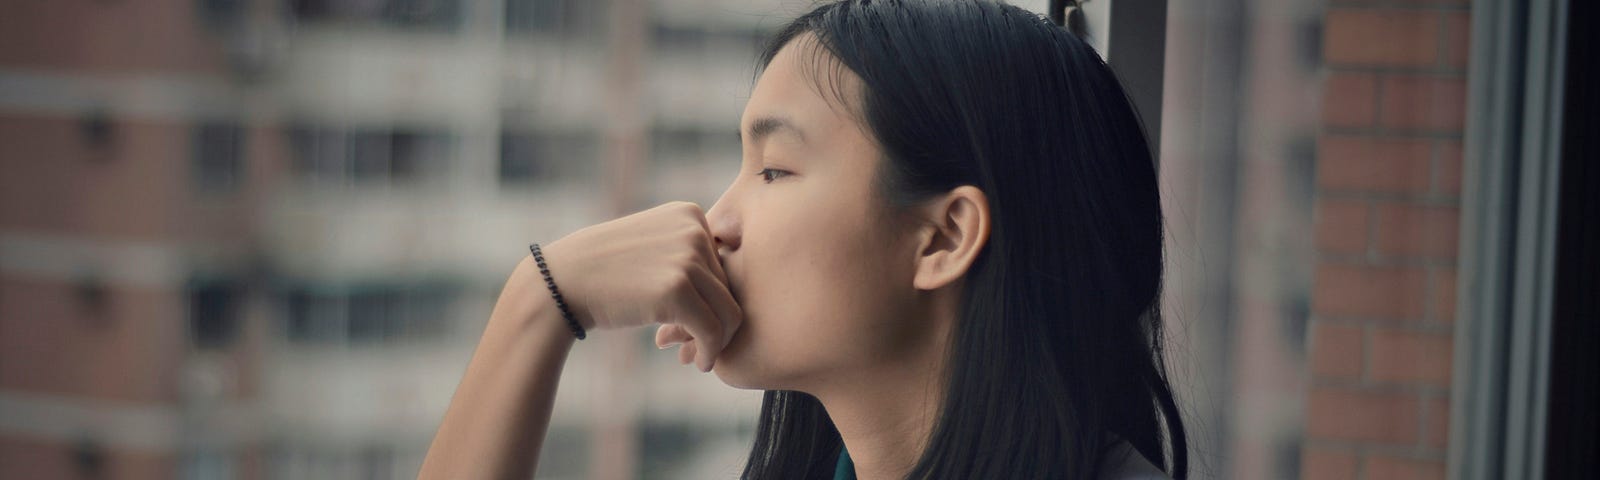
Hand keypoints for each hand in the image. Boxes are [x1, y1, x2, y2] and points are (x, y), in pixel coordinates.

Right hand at [539, 202, 741, 371]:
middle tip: (694, 348)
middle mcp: (694, 230)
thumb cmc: (606, 273)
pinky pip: (712, 330)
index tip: (695, 324)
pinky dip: (709, 351)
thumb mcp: (653, 247)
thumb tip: (735, 300)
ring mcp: (686, 257)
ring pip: (729, 312)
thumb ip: (691, 259)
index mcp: (690, 214)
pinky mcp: (677, 289)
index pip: (725, 266)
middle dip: (715, 324)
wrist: (561, 282)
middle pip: (730, 289)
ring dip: (716, 341)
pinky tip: (697, 363)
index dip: (713, 300)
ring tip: (697, 357)